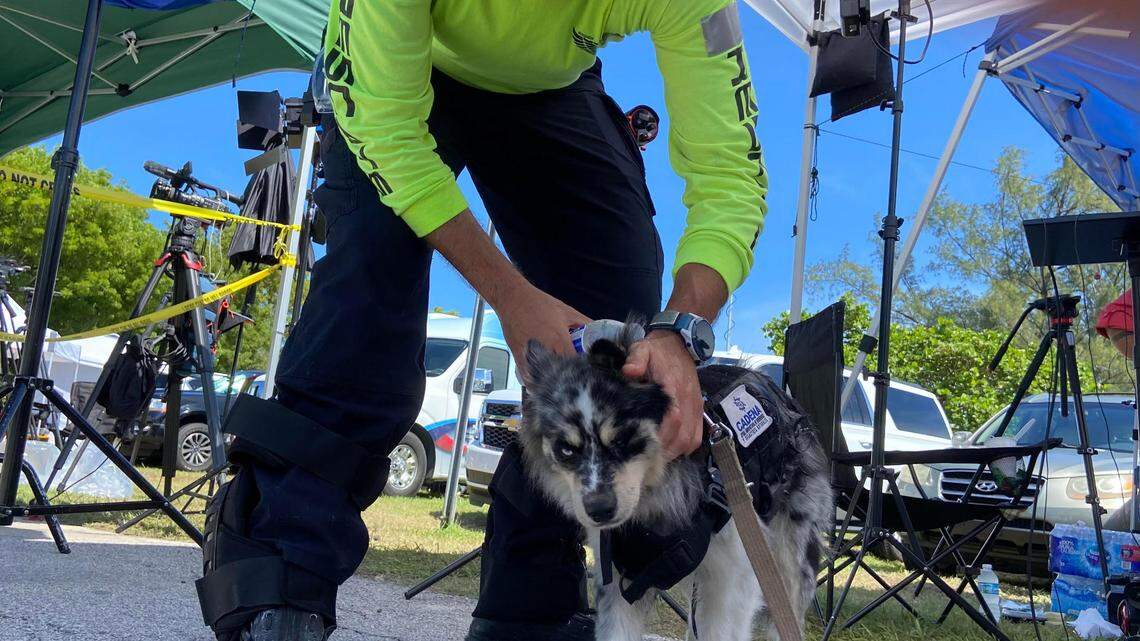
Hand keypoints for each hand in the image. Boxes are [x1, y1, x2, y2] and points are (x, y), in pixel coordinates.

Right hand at [500, 285, 589, 382]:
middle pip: (560, 373)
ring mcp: (530, 355)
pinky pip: (527, 377)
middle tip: (572, 377)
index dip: (582, 368)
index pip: (575, 362)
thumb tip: (597, 330)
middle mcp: (545, 349)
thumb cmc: (538, 303)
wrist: (512, 299)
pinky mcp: (518, 357)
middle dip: (567, 377)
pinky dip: (534, 382)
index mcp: (559, 339)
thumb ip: (583, 322)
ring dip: (550, 382)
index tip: (585, 370)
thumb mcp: (566, 311)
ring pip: (542, 378)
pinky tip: (541, 382)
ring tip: (557, 381)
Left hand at [622, 330, 702, 458]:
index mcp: (673, 388)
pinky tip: (669, 449)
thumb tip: (628, 371)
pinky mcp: (699, 412)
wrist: (680, 345)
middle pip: (681, 437)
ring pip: (689, 441)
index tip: (643, 443)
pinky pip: (696, 438)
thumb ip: (636, 359)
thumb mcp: (642, 348)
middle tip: (644, 455)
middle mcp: (687, 401)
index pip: (673, 418)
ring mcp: (695, 408)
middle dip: (663, 449)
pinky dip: (684, 448)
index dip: (660, 435)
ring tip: (654, 455)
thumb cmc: (657, 351)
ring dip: (673, 451)